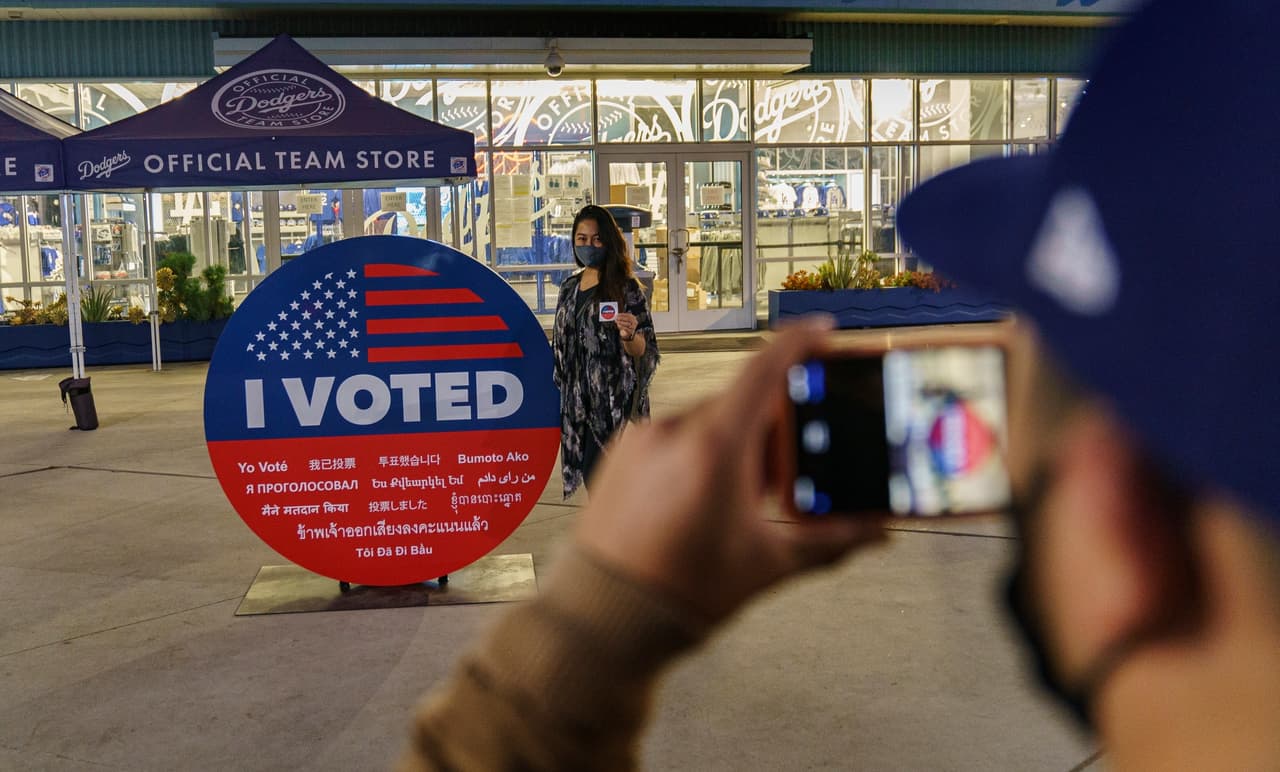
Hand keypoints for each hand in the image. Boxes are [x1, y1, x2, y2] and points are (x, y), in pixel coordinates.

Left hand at [574, 318, 887, 621]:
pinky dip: (696, 454)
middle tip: (787, 472)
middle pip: (740, 404)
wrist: (602, 617)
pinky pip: (671, 437)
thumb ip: (830, 542)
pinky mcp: (620, 455)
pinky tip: (702, 500)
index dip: (800, 342)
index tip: (825, 331)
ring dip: (732, 445)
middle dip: (770, 429)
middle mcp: (674, 429)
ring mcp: (641, 439)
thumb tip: (879, 532)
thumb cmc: (685, 593)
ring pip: (705, 422)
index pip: (765, 368)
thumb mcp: (768, 565)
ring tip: (741, 498)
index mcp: (716, 445)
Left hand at [615, 311, 638, 340]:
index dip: (622, 314)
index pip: (628, 315)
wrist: (627, 334)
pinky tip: (618, 325)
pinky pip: (626, 328)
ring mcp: (633, 327)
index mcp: (633, 318)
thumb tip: (616, 315)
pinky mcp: (630, 331)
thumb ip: (621, 317)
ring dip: (621, 322)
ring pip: (627, 324)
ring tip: (616, 321)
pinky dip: (621, 326)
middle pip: (628, 319)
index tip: (617, 314)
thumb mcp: (624, 321)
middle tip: (616, 318)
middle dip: (621, 318)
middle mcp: (634, 322)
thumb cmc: (625, 325)